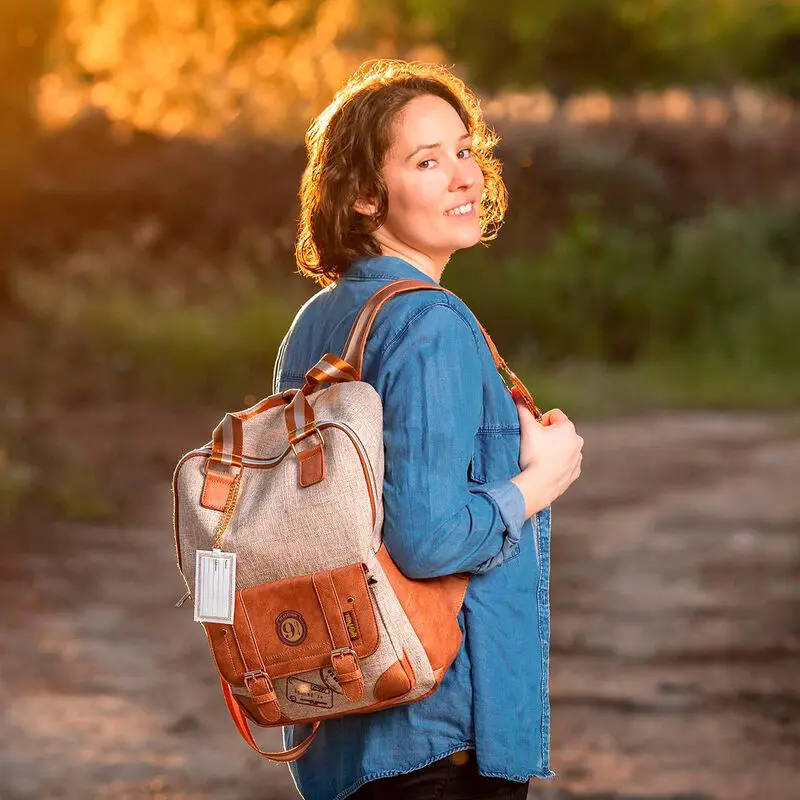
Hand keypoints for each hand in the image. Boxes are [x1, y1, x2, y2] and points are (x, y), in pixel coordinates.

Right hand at [510, 396, 582, 516]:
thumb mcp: (526, 428)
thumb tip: (515, 390)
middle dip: (547, 436)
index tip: (534, 432)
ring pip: (563, 447)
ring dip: (553, 449)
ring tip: (539, 458)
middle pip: (559, 431)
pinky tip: (545, 469)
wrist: (538, 485)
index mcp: (568, 428)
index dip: (541, 422)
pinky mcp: (574, 473)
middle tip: (534, 445)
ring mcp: (578, 458)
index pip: (554, 415)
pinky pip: (565, 463)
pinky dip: (557, 463)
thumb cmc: (533, 454)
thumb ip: (521, 407)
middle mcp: (577, 441)